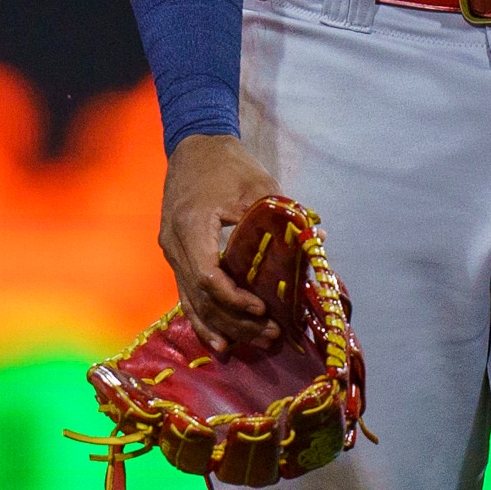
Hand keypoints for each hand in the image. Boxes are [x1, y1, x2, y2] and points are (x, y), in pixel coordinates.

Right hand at [161, 133, 280, 352]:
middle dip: (236, 321)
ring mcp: (171, 252)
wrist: (195, 146)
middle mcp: (175, 243)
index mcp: (192, 224)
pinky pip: (185, 296)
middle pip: (201, 296)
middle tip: (270, 335)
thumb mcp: (258, 184)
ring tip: (254, 343)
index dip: (234, 298)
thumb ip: (284, 214)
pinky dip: (203, 321)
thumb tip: (319, 240)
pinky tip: (219, 343)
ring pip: (192, 302)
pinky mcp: (175, 255)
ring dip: (223, 326)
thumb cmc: (227, 164)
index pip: (207, 275)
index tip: (263, 309)